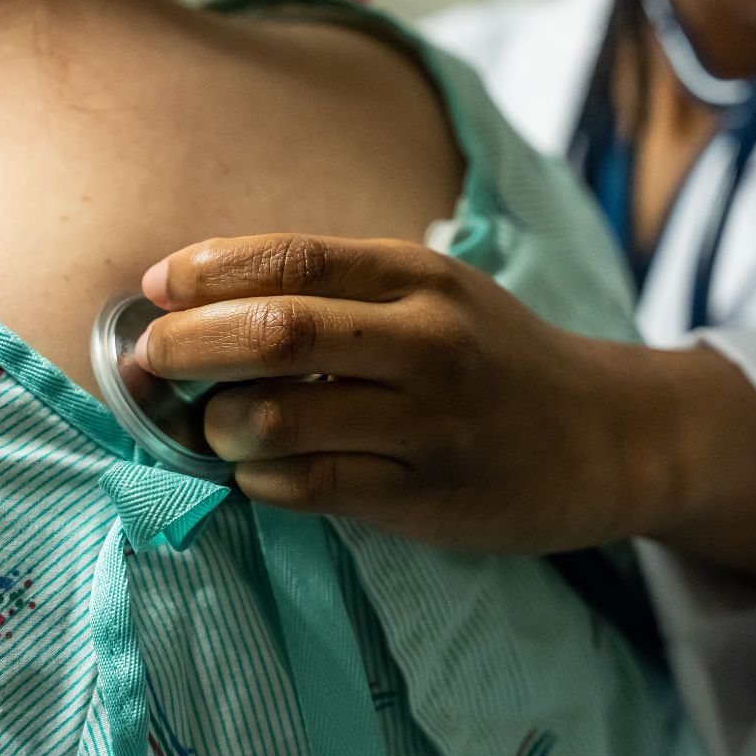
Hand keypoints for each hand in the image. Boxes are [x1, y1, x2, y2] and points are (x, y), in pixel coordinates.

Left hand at [135, 233, 683, 553]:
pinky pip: (309, 488)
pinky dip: (258, 479)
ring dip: (215, 425)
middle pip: (275, 331)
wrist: (605, 435)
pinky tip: (259, 471)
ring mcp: (429, 424)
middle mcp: (427, 342)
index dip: (206, 270)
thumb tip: (208, 299)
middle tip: (150, 361)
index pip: (291, 258)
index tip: (156, 288)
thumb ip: (342, 292)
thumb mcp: (437, 295)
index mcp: (421, 277)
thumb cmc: (497, 357)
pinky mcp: (428, 497)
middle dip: (185, 346)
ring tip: (211, 426)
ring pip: (278, 420)